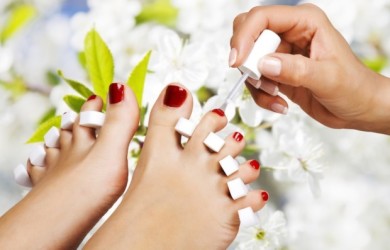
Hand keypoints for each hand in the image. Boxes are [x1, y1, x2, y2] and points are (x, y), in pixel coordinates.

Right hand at [230, 4, 389, 133]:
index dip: (244, 36)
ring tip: (276, 95)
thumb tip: (264, 64)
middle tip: (258, 79)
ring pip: (248, 60)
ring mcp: (281, 52)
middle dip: (247, 60)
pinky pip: (255, 80)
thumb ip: (295, 70)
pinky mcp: (277, 71)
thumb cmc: (353, 87)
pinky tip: (279, 103)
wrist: (358, 107)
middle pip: (248, 34)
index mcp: (305, 22)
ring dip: (256, 83)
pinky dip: (261, 95)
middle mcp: (290, 33)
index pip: (262, 17)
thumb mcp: (327, 78)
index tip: (238, 62)